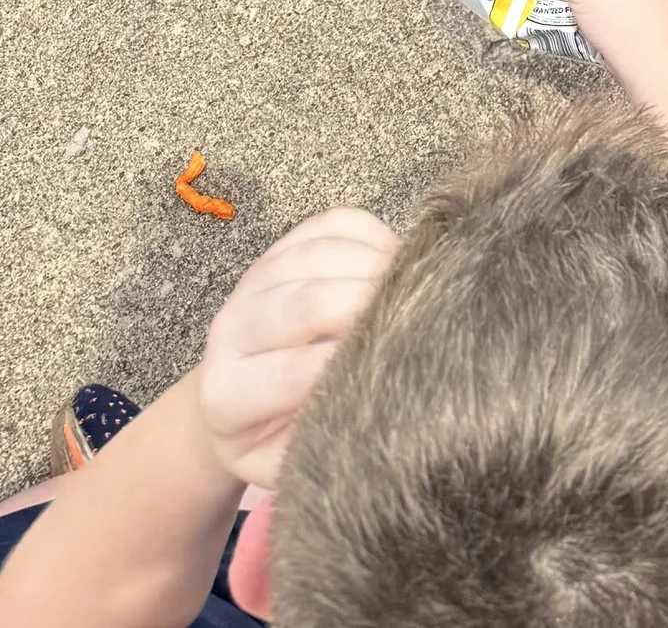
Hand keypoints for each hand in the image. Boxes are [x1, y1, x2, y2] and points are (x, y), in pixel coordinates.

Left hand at [195, 209, 398, 488]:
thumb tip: (392, 407)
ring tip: (416, 282)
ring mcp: (250, 283)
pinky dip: (369, 232)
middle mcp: (229, 332)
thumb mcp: (290, 462)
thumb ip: (328, 437)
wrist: (224, 406)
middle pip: (304, 303)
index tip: (400, 365)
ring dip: (373, 263)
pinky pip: (326, 225)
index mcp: (229, 396)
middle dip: (367, 302)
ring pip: (316, 254)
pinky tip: (395, 257)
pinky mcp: (275, 249)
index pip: (292, 374)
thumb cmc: (270, 442)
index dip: (348, 363)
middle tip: (423, 311)